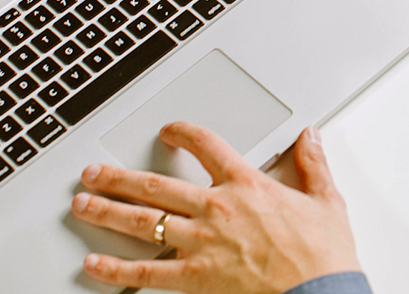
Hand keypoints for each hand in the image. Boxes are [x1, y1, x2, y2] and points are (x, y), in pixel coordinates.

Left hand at [72, 123, 360, 293]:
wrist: (320, 292)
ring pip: (143, 221)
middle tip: (93, 171)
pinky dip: (117, 269)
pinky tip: (94, 263)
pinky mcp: (196, 278)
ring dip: (107, 210)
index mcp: (247, 185)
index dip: (183, 133)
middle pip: (156, 184)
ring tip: (82, 204)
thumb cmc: (323, 254)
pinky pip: (147, 272)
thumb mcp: (327, 200)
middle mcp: (217, 209)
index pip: (206, 145)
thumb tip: (310, 137)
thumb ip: (313, 164)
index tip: (168, 131)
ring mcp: (202, 243)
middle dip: (119, 177)